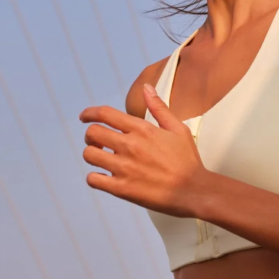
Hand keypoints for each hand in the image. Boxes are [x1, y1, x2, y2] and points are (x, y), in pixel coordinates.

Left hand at [79, 84, 209, 216]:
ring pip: (89, 155)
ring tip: (102, 158)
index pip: (105, 114)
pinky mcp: (122, 188)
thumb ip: (159, 108)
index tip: (84, 117)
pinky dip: (94, 178)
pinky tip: (104, 177)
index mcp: (142, 129)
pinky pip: (93, 179)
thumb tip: (146, 87)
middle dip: (90, 136)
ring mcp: (124, 168)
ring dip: (92, 155)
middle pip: (92, 133)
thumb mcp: (178, 129)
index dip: (89, 113)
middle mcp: (129, 146)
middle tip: (97, 142)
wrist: (194, 191)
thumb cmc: (188, 161)